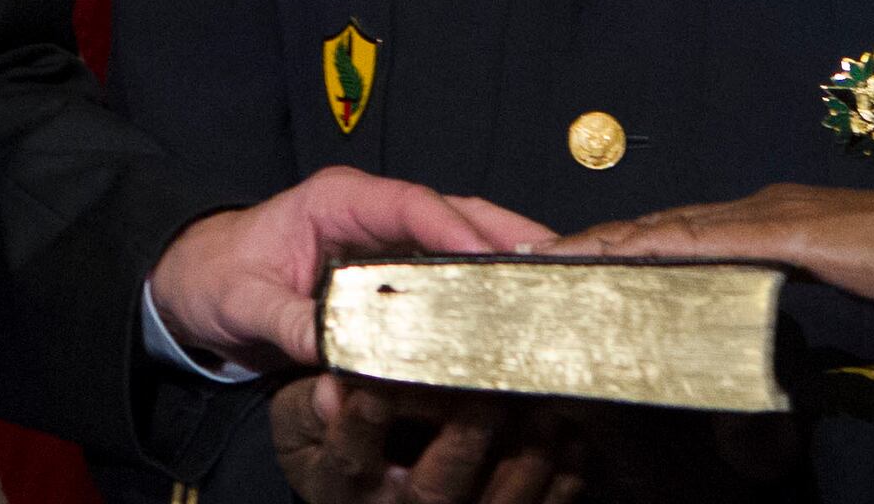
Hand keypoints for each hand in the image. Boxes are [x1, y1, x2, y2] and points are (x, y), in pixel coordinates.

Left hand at [147, 164, 553, 373]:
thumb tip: (335, 362)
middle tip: (562, 265)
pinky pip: (444, 271)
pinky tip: (513, 311)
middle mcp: (371, 211)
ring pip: (459, 239)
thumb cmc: (214, 277)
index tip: (501, 259)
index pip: (414, 205)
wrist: (190, 284)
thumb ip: (291, 324)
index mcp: (339, 199)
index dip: (460, 231)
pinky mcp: (389, 268)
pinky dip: (480, 286)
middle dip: (508, 236)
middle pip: (454, 214)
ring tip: (557, 285)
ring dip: (505, 258)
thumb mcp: (244, 302)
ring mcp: (384, 237)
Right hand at [271, 375, 579, 503]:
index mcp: (343, 486)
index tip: (385, 381)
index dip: (370, 420)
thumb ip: (313, 404)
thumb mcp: (301, 422)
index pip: (354, 455)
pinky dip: (559, 483)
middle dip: (467, 442)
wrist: (356, 487)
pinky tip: (573, 441)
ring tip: (546, 413)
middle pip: (434, 493)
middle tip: (491, 393)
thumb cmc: (330, 439)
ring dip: (526, 461)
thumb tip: (333, 388)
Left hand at [542, 183, 873, 308]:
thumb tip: (763, 317)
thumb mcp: (832, 282)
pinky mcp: (780, 230)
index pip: (679, 233)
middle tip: (540, 254)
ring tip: (555, 254)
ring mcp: (765, 214)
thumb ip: (794, 289)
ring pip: (668, 228)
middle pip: (661, 225)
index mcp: (766, 218)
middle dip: (600, 240)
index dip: (626, 244)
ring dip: (609, 242)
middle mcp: (755, 207)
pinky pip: (703, 240)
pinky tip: (621, 254)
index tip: (578, 258)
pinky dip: (654, 247)